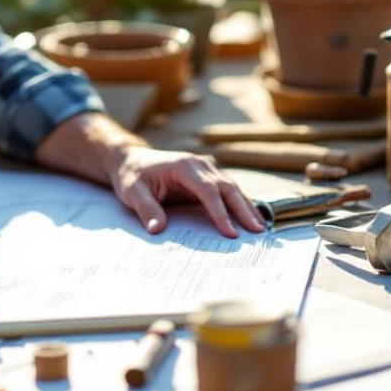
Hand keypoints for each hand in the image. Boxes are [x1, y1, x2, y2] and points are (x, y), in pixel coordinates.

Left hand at [110, 146, 266, 237]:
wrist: (131, 160)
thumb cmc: (132, 175)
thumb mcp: (132, 192)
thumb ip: (146, 209)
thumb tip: (157, 229)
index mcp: (183, 166)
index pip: (207, 190)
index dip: (220, 211)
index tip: (230, 231)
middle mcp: (199, 164)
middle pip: (227, 187)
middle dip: (243, 210)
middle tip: (257, 231)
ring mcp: (206, 168)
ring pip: (232, 188)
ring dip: (246, 207)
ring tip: (259, 228)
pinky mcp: (208, 177)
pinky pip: (227, 190)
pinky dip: (239, 203)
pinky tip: (250, 217)